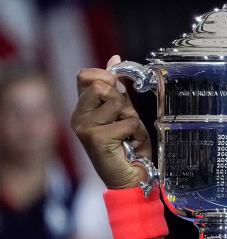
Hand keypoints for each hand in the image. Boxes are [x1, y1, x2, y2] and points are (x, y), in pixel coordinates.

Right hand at [70, 55, 151, 188]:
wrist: (130, 179)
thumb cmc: (127, 148)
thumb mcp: (124, 113)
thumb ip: (117, 90)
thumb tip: (113, 60)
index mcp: (83, 109)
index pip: (86, 76)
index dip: (106, 76)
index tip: (118, 87)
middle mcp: (78, 117)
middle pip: (103, 85)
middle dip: (123, 102)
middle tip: (125, 122)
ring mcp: (84, 127)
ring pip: (117, 102)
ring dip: (131, 118)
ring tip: (127, 135)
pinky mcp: (95, 138)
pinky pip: (128, 122)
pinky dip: (136, 133)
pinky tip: (129, 145)